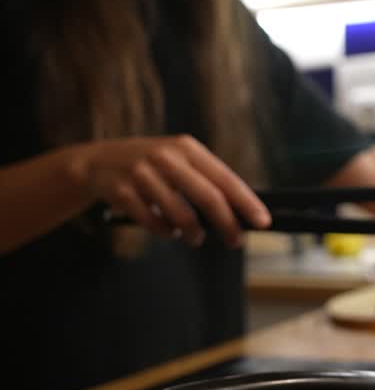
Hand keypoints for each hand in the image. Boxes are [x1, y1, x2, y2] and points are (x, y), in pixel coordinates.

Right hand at [75, 135, 270, 247]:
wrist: (98, 162)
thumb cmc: (150, 165)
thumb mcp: (177, 160)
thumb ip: (204, 180)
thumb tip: (238, 212)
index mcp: (186, 148)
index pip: (224, 178)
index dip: (246, 202)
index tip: (262, 221)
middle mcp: (166, 157)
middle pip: (207, 197)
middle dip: (226, 223)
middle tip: (235, 241)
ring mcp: (142, 173)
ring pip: (180, 214)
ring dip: (193, 233)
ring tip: (196, 238)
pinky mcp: (122, 191)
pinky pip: (153, 222)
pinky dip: (165, 232)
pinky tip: (168, 231)